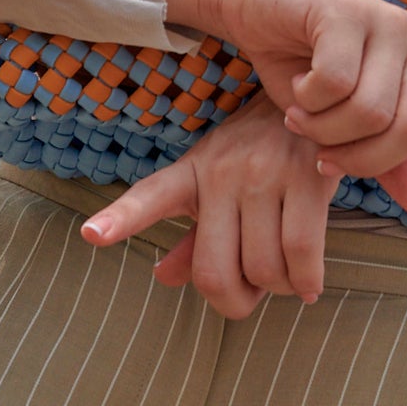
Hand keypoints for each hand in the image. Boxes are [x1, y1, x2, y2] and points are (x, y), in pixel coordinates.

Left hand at [81, 94, 338, 318]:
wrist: (315, 104)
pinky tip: (308, 285)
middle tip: (253, 294)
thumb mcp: (218, 184)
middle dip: (236, 302)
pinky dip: (305, 283)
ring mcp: (264, 172)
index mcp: (192, 172)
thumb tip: (163, 277)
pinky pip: (301, 253)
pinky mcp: (305, 177)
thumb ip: (195, 236)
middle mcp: (221, 171)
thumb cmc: (260, 154)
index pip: (149, 196)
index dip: (119, 218)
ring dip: (277, 290)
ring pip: (263, 268)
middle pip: (215, 272)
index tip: (91, 234)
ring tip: (286, 278)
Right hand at [165, 0, 406, 213]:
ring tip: (303, 117)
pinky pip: (337, 85)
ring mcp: (388, 21)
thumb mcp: (340, 122)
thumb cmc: (298, 63)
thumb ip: (385, 160)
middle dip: (364, 158)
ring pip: (372, 112)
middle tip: (326, 156)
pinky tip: (296, 89)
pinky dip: (309, 102)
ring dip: (326, 130)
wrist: (251, 5)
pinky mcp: (349, 11)